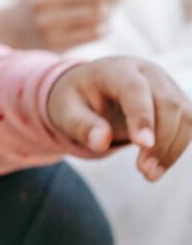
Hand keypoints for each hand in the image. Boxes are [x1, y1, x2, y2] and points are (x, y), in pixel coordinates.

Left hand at [48, 57, 191, 180]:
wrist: (89, 88)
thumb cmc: (75, 100)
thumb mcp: (65, 112)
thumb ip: (81, 126)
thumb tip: (100, 143)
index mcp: (115, 70)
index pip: (135, 90)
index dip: (142, 116)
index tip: (143, 145)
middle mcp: (147, 72)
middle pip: (167, 103)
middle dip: (160, 140)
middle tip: (144, 171)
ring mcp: (166, 85)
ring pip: (184, 115)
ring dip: (172, 148)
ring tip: (150, 174)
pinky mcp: (176, 101)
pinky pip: (187, 124)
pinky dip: (176, 148)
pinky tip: (158, 167)